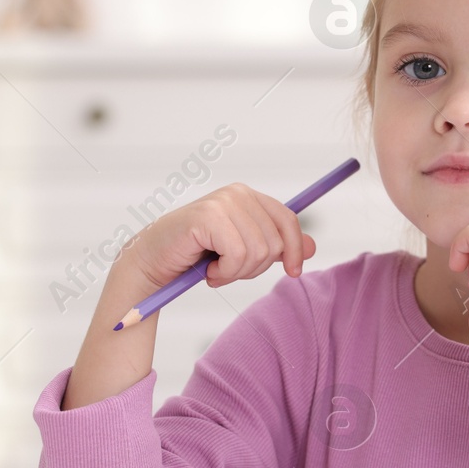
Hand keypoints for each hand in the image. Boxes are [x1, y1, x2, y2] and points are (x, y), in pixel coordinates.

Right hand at [124, 182, 316, 291]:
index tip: (294, 273)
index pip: (288, 220)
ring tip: (215, 270)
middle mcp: (238, 194)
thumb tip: (313, 247)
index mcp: (250, 197)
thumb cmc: (197, 256)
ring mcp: (223, 202)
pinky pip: (238, 255)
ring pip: (258, 251)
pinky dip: (224, 273)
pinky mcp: (209, 217)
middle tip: (228, 270)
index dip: (295, 249)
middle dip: (254, 267)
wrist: (154, 263)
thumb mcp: (244, 251)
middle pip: (275, 242)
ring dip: (236, 273)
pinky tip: (208, 270)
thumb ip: (276, 246)